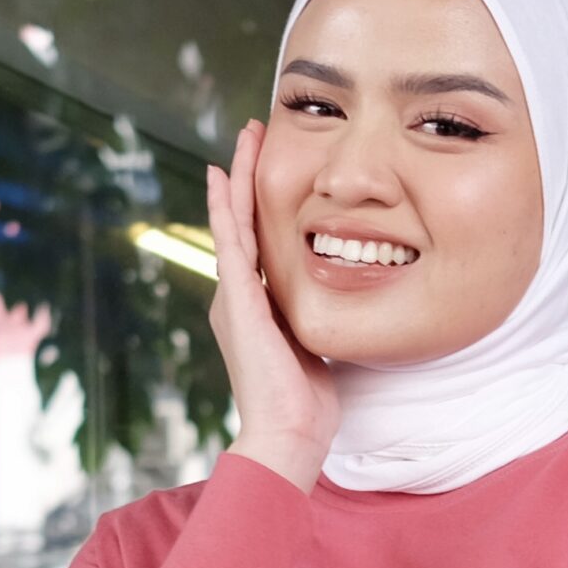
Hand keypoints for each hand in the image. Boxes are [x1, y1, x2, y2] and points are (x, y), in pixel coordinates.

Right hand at [205, 117, 338, 492]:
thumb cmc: (307, 404)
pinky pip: (231, 242)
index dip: (265, 205)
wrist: (289, 433)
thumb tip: (344, 305)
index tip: (275, 168)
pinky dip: (227, 207)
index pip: (261, 243)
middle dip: (250, 178)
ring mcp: (235, 297)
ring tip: (245, 138)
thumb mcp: (318, 348)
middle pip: (244, 223)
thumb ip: (318, 320)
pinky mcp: (237, 300)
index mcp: (259, 307)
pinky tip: (224, 175)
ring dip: (240, 178)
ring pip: (235, 223)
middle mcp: (240, 297)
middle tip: (255, 134)